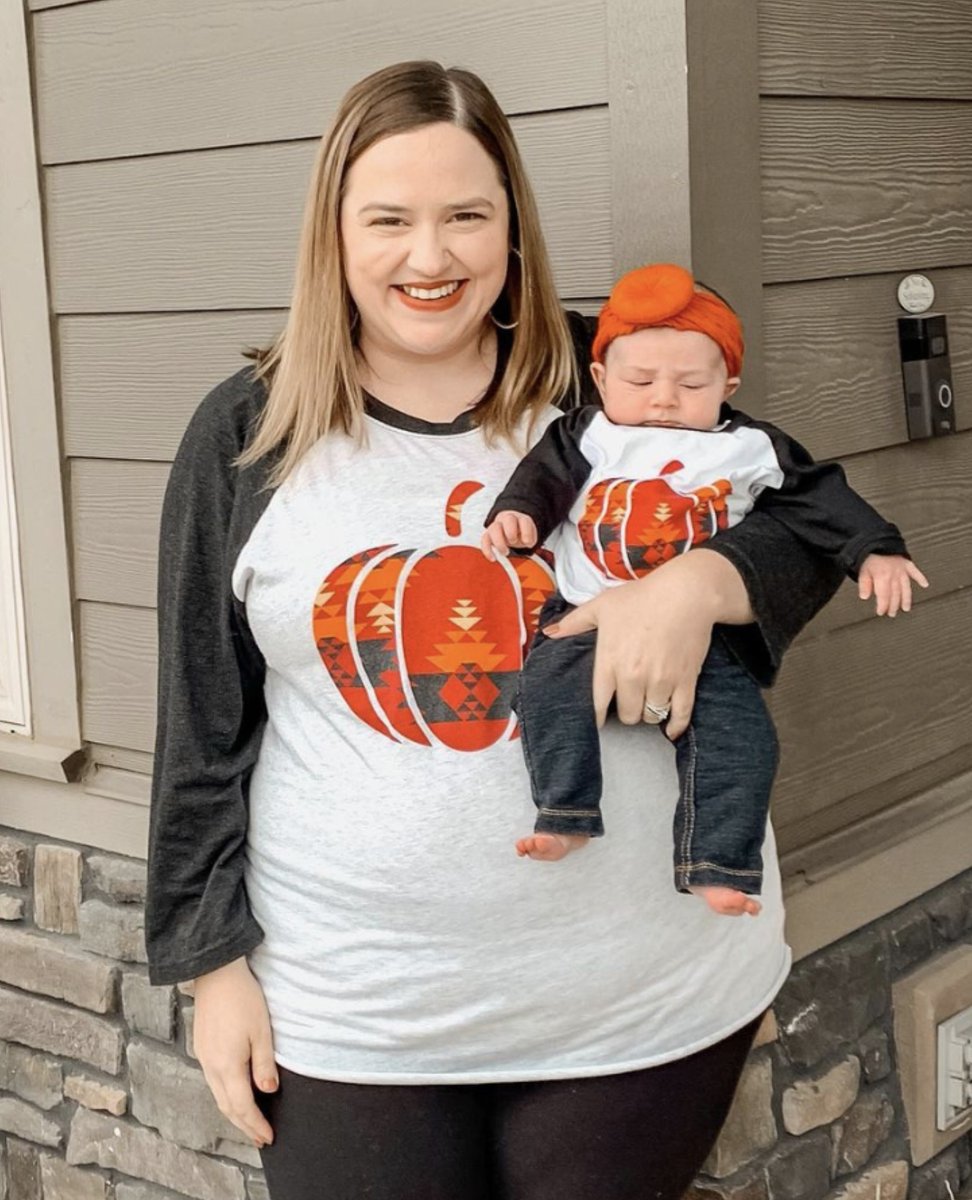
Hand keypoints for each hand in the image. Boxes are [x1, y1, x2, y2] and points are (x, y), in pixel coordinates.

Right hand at [193, 956, 276, 1146]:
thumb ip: (264, 1064)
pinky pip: (213, 1081)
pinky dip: (226, 1096)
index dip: (255, 1125)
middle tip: (261, 1138)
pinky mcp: (202, 1047)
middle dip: (244, 1125)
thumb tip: (268, 1091)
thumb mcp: (262, 1030)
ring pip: (218, 1096)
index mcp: (227, 1066)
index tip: (269, 1137)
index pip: (242, 1107)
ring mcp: (203, 1057)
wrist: (216, 972)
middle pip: (227, 1107)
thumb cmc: (242, 998)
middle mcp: (211, 1066)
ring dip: (234, 1113)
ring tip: (250, 1122)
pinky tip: (236, 1094)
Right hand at [481, 511, 537, 560]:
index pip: (524, 521)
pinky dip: (487, 550)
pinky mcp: (488, 534)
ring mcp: (497, 526)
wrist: (510, 529)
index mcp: (520, 519)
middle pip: (508, 519)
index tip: (528, 543)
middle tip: (514, 543)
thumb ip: (529, 540)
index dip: (527, 533)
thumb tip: (527, 544)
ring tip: (505, 552)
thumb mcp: (529, 537)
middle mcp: (508, 519)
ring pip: (493, 528)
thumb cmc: (520, 533)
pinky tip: (493, 558)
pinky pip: (484, 539)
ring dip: (499, 542)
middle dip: (511, 532)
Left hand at [542, 549, 747, 738]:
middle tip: (630, 700)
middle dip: (626, 711)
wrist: (685, 593)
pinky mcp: (685, 681)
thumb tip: (549, 633)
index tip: (599, 718)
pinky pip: (680, 714)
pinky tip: (670, 729)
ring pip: (651, 716)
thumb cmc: (641, 597)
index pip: (598, 704)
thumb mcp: (601, 605)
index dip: (598, 715)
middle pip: (627, 715)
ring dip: (649, 712)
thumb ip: (574, 622)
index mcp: (610, 661)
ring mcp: (660, 681)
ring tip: (648, 702)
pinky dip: (675, 725)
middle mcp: (633, 676)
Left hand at [857, 554, 928, 616]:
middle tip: (892, 614)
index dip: (883, 606)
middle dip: (894, 606)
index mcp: (883, 577)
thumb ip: (864, 584)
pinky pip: (915, 571)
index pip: (884, 596)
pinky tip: (925, 584)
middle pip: (895, 594)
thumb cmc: (868, 554)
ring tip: (906, 608)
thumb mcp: (862, 570)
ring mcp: (902, 569)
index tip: (881, 612)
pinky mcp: (906, 562)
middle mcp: (894, 575)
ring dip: (906, 599)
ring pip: (906, 587)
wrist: (877, 539)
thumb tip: (865, 597)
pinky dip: (921, 578)